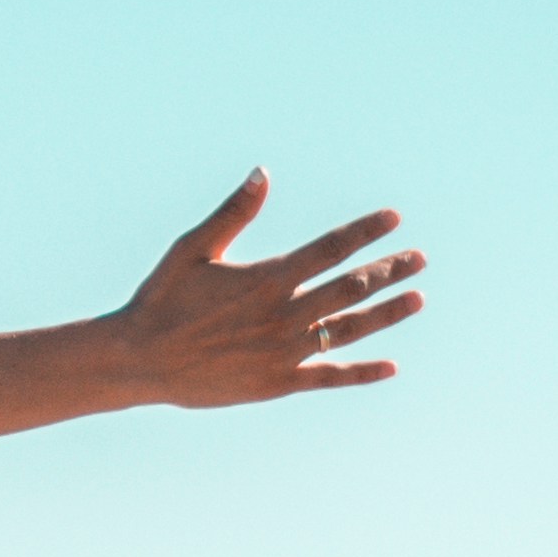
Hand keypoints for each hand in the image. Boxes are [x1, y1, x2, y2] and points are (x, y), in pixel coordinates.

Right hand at [104, 172, 423, 407]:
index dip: (365, 231)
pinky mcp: (277, 383)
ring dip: (387, 313)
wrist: (138, 360)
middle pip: (351, 288)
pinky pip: (330, 378)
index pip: (331, 248)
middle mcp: (283, 315)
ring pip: (349, 330)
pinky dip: (363, 373)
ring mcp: (284, 352)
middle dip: (388, 270)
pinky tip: (392, 366)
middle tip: (419, 258)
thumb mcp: (192, 249)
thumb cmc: (161, 299)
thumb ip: (233, 213)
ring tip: (418, 298)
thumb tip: (263, 173)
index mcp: (267, 278)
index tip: (394, 218)